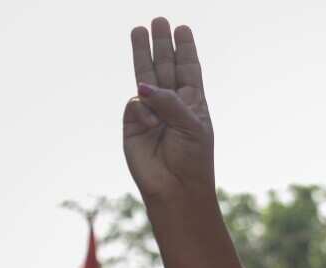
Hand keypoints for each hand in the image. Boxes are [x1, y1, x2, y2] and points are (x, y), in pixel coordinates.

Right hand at [124, 18, 214, 202]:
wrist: (176, 189)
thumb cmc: (193, 160)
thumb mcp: (192, 126)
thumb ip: (170, 102)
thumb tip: (142, 86)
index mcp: (193, 104)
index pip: (189, 70)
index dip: (185, 50)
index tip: (183, 28)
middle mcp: (171, 104)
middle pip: (165, 66)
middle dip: (161, 44)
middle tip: (159, 20)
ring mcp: (151, 112)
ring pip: (144, 76)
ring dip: (143, 53)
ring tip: (139, 29)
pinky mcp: (132, 124)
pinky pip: (135, 104)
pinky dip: (143, 109)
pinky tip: (151, 123)